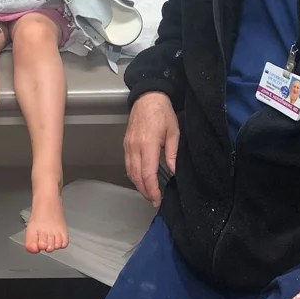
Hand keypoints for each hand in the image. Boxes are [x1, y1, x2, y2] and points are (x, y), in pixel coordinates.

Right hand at [124, 92, 178, 207]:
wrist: (147, 97)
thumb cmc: (162, 112)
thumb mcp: (174, 131)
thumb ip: (173, 153)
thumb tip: (174, 171)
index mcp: (148, 144)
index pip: (147, 174)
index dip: (152, 190)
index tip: (158, 199)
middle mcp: (134, 147)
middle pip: (136, 177)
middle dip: (145, 191)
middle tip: (154, 200)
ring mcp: (128, 146)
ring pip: (130, 172)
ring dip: (138, 185)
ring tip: (149, 192)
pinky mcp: (125, 144)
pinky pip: (127, 164)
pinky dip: (133, 175)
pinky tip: (141, 179)